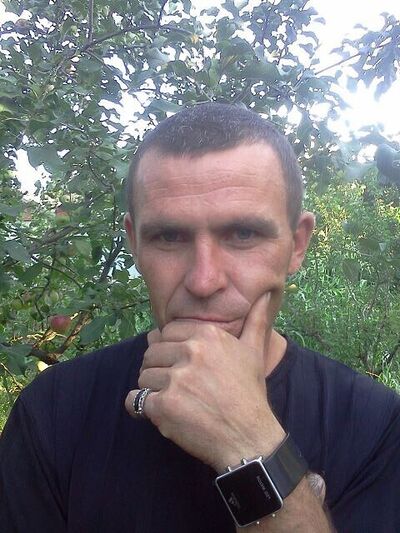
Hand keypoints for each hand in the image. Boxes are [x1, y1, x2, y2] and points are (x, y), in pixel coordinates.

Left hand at [125, 293, 285, 471]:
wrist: (250, 438)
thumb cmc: (250, 394)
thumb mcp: (254, 352)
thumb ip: (255, 320)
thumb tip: (265, 294)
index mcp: (208, 335)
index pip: (166, 332)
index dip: (169, 350)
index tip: (181, 366)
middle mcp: (191, 352)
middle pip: (152, 353)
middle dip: (158, 369)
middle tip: (176, 387)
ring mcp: (176, 379)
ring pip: (143, 376)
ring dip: (151, 390)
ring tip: (173, 401)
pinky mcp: (164, 405)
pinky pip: (135, 400)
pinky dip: (140, 409)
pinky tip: (157, 414)